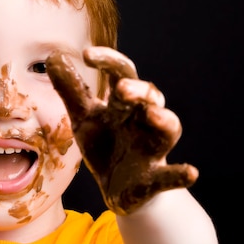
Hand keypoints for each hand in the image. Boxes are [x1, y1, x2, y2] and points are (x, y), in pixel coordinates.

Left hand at [46, 47, 196, 214]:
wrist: (117, 189)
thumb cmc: (105, 145)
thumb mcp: (84, 117)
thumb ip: (71, 90)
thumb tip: (53, 57)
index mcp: (123, 104)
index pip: (122, 74)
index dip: (109, 62)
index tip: (87, 55)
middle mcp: (143, 121)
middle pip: (150, 97)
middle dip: (139, 91)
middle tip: (122, 88)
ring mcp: (151, 149)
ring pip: (168, 130)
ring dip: (163, 121)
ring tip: (153, 114)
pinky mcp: (154, 179)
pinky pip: (171, 176)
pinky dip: (180, 174)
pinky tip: (190, 172)